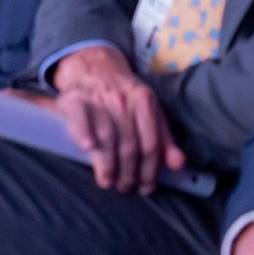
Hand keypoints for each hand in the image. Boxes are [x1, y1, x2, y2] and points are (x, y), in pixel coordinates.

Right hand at [51, 45, 185, 194]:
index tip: (145, 187)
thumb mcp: (149, 110)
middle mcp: (123, 99)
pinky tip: (88, 148)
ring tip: (108, 182)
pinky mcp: (75, 99)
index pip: (151, 144)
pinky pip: (80, 120)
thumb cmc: (125, 96)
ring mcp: (98, 99)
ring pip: (107, 138)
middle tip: (125, 187)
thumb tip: (178, 165)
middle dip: (128, 174)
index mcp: (145, 101)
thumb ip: (164, 138)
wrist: (94, 67)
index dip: (149, 171)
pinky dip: (83, 134)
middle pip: (129, 146)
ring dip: (108, 166)